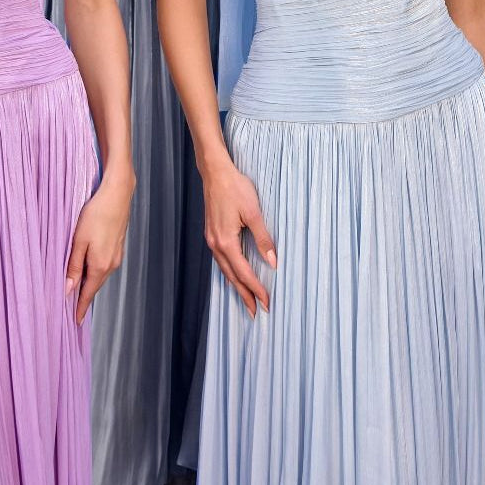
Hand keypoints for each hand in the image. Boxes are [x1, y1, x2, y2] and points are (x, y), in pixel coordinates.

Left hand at [66, 169, 134, 324]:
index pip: (88, 294)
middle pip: (94, 286)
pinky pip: (105, 266)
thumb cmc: (96, 214)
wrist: (117, 194)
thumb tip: (67, 290)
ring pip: (100, 275)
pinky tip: (88, 268)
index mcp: (100, 265)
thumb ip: (73, 266)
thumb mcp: (79, 240)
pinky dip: (95, 272)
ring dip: (89, 284)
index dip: (80, 308)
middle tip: (71, 310)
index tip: (75, 322)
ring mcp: (117, 255)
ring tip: (76, 290)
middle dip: (84, 298)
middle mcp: (111, 264)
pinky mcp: (119, 246)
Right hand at [203, 158, 276, 317]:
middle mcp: (215, 244)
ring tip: (246, 300)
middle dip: (244, 295)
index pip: (244, 272)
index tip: (267, 302)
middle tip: (255, 312)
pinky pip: (220, 260)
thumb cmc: (234, 188)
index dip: (256, 289)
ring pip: (224, 270)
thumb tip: (273, 262)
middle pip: (231, 277)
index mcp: (226, 241)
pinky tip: (234, 275)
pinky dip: (229, 272)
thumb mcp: (253, 212)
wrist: (214, 172)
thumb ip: (263, 238)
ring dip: (236, 286)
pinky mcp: (211, 233)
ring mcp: (211, 239)